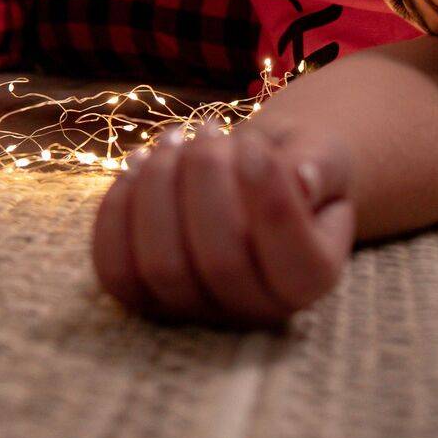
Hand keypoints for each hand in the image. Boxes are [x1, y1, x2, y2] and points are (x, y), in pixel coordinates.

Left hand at [92, 128, 356, 326]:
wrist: (252, 176)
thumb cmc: (293, 163)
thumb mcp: (322, 154)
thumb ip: (319, 165)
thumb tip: (302, 179)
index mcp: (311, 280)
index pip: (298, 266)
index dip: (273, 206)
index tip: (255, 146)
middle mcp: (254, 309)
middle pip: (222, 263)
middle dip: (208, 181)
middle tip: (211, 128)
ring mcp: (194, 309)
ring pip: (161, 266)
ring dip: (159, 187)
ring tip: (176, 137)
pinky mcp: (143, 296)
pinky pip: (115, 265)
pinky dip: (119, 208)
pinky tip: (138, 162)